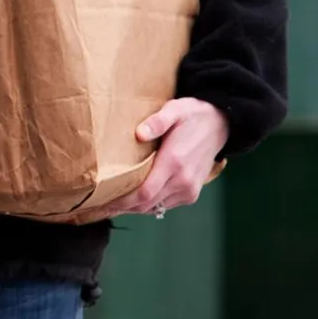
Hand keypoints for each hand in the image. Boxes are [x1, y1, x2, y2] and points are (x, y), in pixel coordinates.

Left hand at [88, 98, 229, 220]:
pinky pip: (164, 205)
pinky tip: (133, 199)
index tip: (102, 202)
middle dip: (122, 208)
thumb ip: (157, 121)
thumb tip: (139, 133)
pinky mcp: (191, 193)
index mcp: (174, 163)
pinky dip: (148, 205)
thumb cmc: (192, 116)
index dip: (122, 202)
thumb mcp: (174, 110)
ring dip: (133, 208)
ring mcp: (189, 190)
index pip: (144, 193)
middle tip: (99, 205)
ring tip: (111, 203)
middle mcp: (183, 181)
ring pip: (155, 208)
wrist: (220, 125)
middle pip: (146, 205)